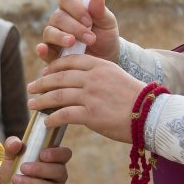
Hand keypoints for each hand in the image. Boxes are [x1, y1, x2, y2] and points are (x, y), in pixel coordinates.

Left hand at [0, 136, 71, 183]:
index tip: (42, 154)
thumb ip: (12, 146)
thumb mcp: (11, 156)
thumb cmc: (15, 170)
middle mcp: (60, 175)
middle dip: (40, 170)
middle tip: (22, 168)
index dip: (57, 154)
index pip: (65, 154)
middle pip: (59, 172)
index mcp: (55, 159)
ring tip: (16, 180)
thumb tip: (16, 144)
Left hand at [27, 53, 145, 143]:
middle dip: (42, 83)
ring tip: (32, 104)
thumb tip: (80, 82)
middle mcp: (93, 78)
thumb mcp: (117, 77)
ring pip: (58, 95)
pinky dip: (52, 118)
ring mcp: (91, 96)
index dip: (53, 67)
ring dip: (41, 100)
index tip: (45, 73)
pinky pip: (64, 115)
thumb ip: (98, 76)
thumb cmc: (136, 99)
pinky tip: (47, 122)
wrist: (151, 115)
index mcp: (100, 65)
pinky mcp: (91, 115)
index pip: (69, 61)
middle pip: (59, 77)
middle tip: (31, 87)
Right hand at [36, 0, 120, 63]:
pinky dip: (41, 50)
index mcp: (73, 8)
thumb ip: (101, 10)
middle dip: (75, 28)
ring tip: (72, 43)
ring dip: (60, 37)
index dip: (77, 9)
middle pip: (58, 17)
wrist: (106, 59)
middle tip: (91, 39)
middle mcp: (59, 20)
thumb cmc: (105, 37)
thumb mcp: (107, 23)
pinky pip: (42, 50)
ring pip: (49, 32)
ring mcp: (53, 36)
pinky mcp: (51, 53)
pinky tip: (42, 50)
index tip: (90, 22)